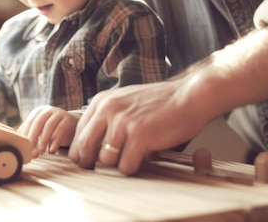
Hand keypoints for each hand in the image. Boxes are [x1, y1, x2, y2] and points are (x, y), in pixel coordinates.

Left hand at [18, 105, 78, 157]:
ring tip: (40, 152)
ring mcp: (59, 113)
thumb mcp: (40, 129)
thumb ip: (30, 134)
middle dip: (33, 137)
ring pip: (49, 126)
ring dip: (43, 140)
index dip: (25, 135)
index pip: (29, 122)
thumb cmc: (52, 129)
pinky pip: (60, 130)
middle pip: (38, 122)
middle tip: (30, 151)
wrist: (71, 125)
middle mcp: (48, 110)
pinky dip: (55, 141)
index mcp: (38, 111)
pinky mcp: (67, 120)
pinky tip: (52, 150)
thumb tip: (16, 145)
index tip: (23, 147)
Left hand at [68, 79, 207, 174]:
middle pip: (84, 148)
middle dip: (89, 164)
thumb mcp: (126, 100)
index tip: (87, 161)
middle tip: (97, 172)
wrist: (189, 96)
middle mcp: (108, 110)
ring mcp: (122, 123)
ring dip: (117, 164)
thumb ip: (107, 116)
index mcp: (102, 101)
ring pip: (105, 160)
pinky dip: (133, 168)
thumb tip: (91, 144)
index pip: (78, 133)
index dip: (81, 151)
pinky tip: (143, 159)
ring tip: (131, 158)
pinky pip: (125, 166)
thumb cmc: (161, 102)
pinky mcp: (138, 137)